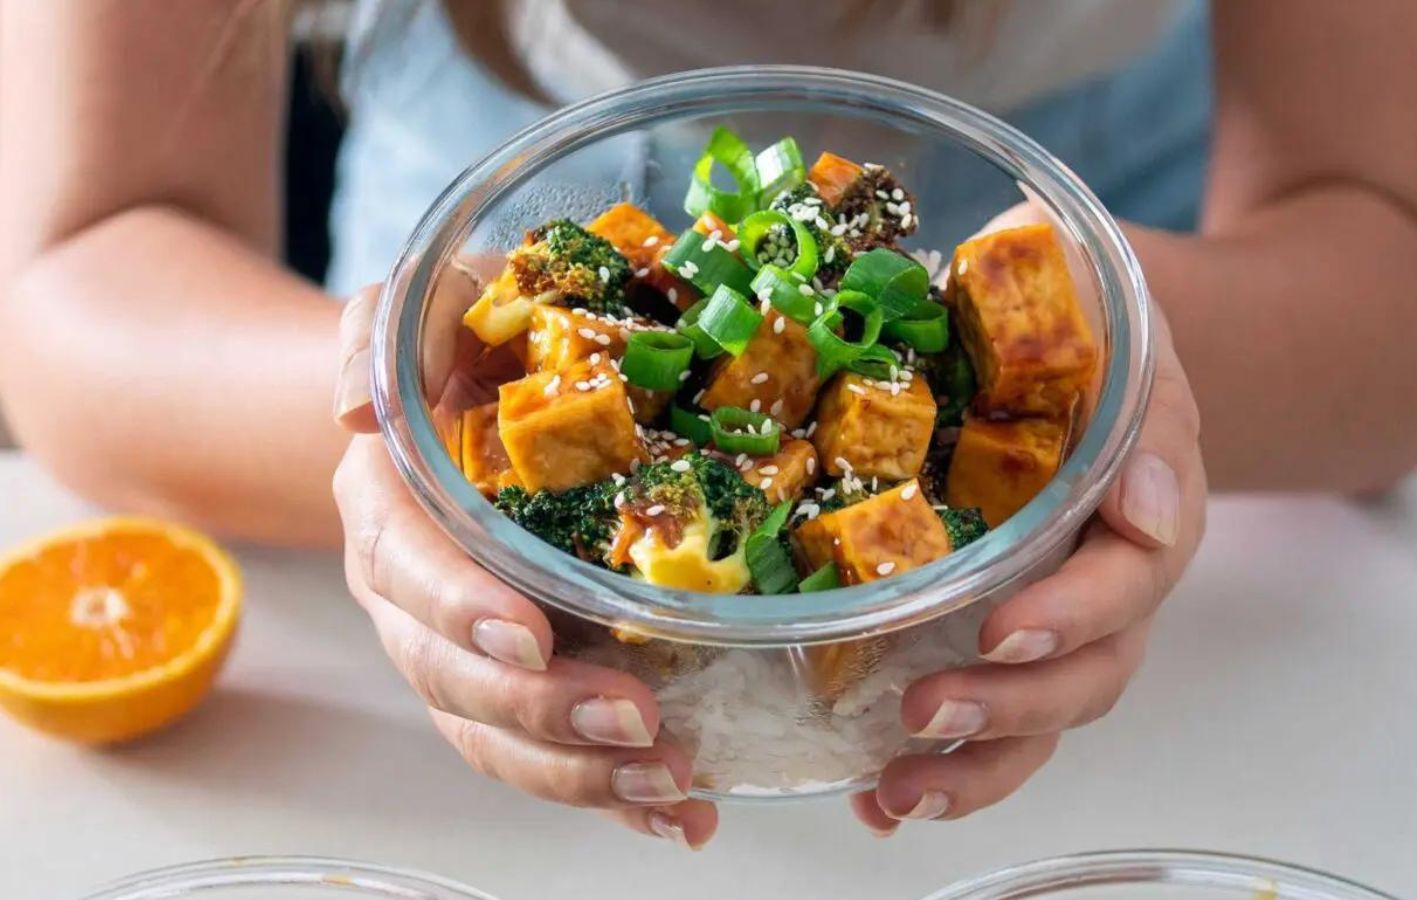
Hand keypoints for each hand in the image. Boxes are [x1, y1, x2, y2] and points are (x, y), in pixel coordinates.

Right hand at [330, 265, 716, 847]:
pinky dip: (607, 793)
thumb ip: (383, 337)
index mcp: (389, 505)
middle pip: (452, 675)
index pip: (407, 566)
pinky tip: (676, 816)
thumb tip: (351, 407)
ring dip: (580, 771)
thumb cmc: (455, 349)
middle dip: (541, 708)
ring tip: (671, 781)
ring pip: (495, 735)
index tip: (528, 630)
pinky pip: (542, 754)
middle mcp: (412, 595)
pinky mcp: (514, 683)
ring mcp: (458, 650)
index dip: (460, 606)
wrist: (454, 400)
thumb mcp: (419, 310)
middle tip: (635, 718)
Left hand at [851, 206, 1207, 833]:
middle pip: (1091, 674)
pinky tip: (875, 793)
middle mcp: (1109, 575)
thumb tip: (1147, 501)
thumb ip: (1141, 400)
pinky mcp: (1000, 629)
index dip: (1072, 615)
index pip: (1133, 578)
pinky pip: (990, 711)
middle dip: (1013, 707)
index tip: (1000, 630)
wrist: (1077, 324)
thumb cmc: (1087, 314)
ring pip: (1044, 715)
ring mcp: (1058, 611)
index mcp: (1145, 501)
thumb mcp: (1119, 318)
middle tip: (927, 712)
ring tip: (895, 792)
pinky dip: (941, 764)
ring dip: (976, 763)